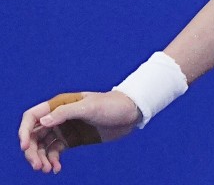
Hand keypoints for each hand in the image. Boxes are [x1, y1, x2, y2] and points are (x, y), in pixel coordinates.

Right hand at [19, 90, 139, 173]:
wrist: (130, 113)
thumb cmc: (112, 105)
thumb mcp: (90, 107)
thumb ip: (66, 113)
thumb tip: (42, 122)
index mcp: (59, 104)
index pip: (32, 117)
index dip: (24, 131)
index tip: (25, 147)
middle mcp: (58, 117)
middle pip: (34, 135)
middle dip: (32, 151)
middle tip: (38, 166)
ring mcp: (65, 129)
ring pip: (43, 145)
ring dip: (41, 158)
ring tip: (47, 170)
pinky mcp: (72, 139)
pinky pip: (55, 151)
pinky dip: (53, 161)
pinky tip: (56, 169)